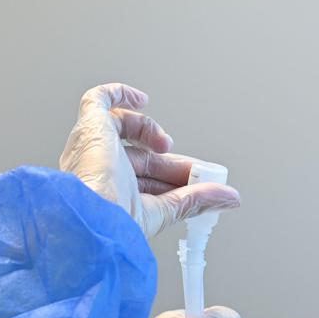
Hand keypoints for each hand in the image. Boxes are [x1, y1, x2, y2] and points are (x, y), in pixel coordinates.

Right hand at [58, 83, 240, 237]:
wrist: (93, 216)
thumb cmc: (113, 223)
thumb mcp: (164, 212)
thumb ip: (196, 200)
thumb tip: (230, 198)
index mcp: (108, 194)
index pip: (145, 178)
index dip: (172, 177)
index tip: (197, 181)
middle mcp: (96, 171)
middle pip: (138, 155)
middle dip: (169, 162)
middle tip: (196, 169)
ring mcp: (91, 147)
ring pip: (122, 128)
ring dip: (150, 132)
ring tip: (166, 145)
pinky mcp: (89, 126)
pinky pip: (97, 100)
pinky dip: (119, 94)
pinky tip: (142, 100)